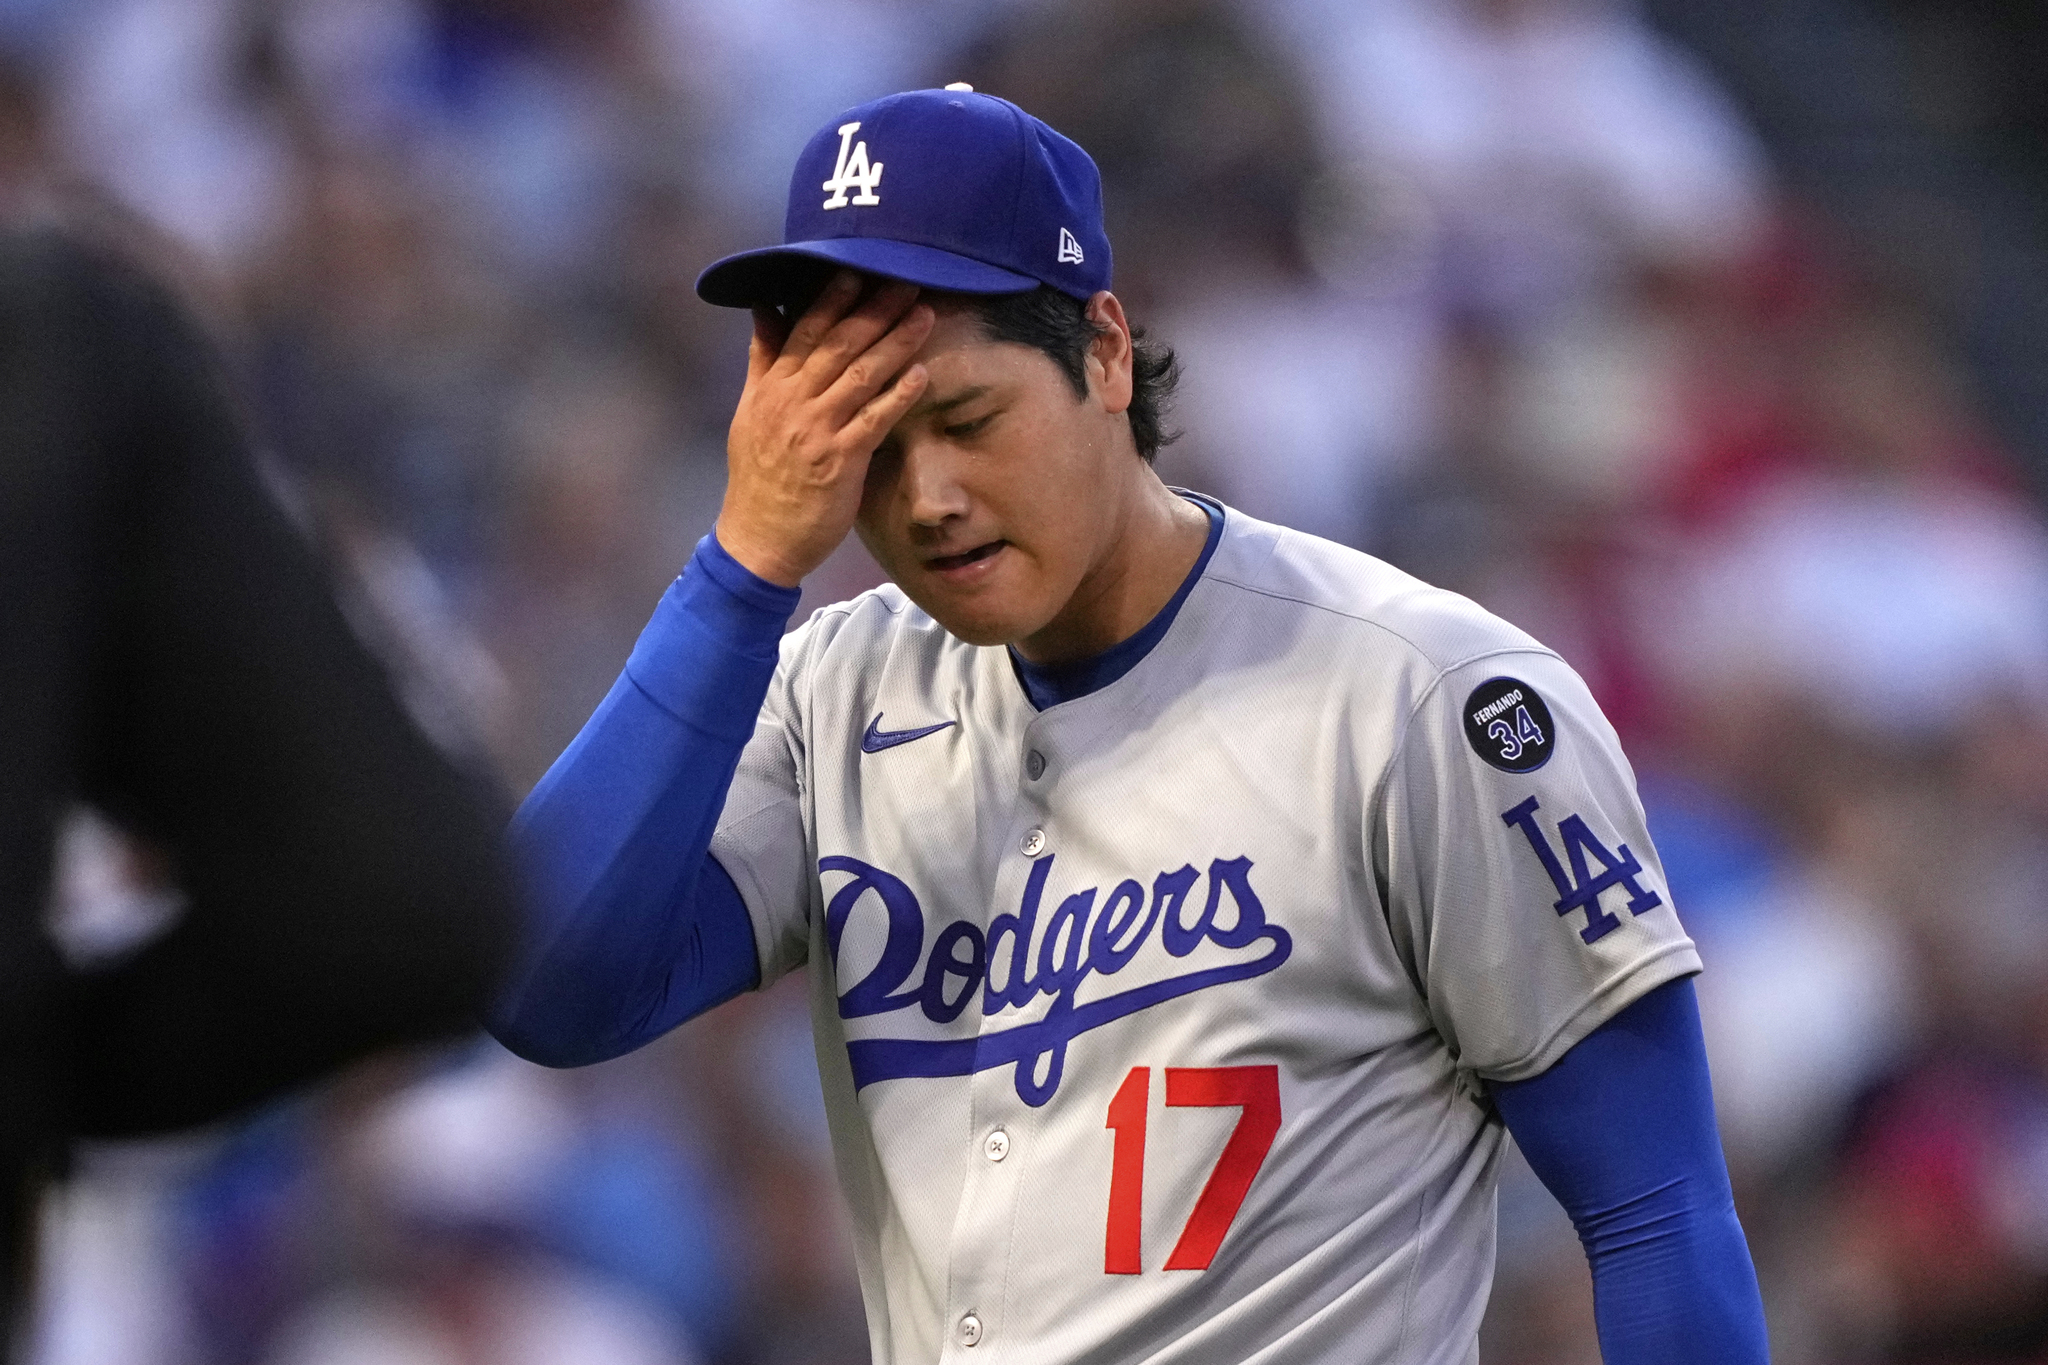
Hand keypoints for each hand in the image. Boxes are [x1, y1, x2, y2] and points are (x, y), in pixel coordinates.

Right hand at [716, 273, 934, 586]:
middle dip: (875, 309)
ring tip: (925, 316)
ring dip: (895, 343)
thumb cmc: (759, 478)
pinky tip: (922, 374)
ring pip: (859, 375)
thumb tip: (762, 309)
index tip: (859, 268)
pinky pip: (873, 421)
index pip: (804, 330)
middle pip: (838, 344)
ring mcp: (816, 431)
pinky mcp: (838, 462)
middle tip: (908, 280)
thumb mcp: (750, 412)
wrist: (757, 539)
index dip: (833, 298)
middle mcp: (792, 403)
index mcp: (773, 388)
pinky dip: (897, 396)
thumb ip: (763, 359)